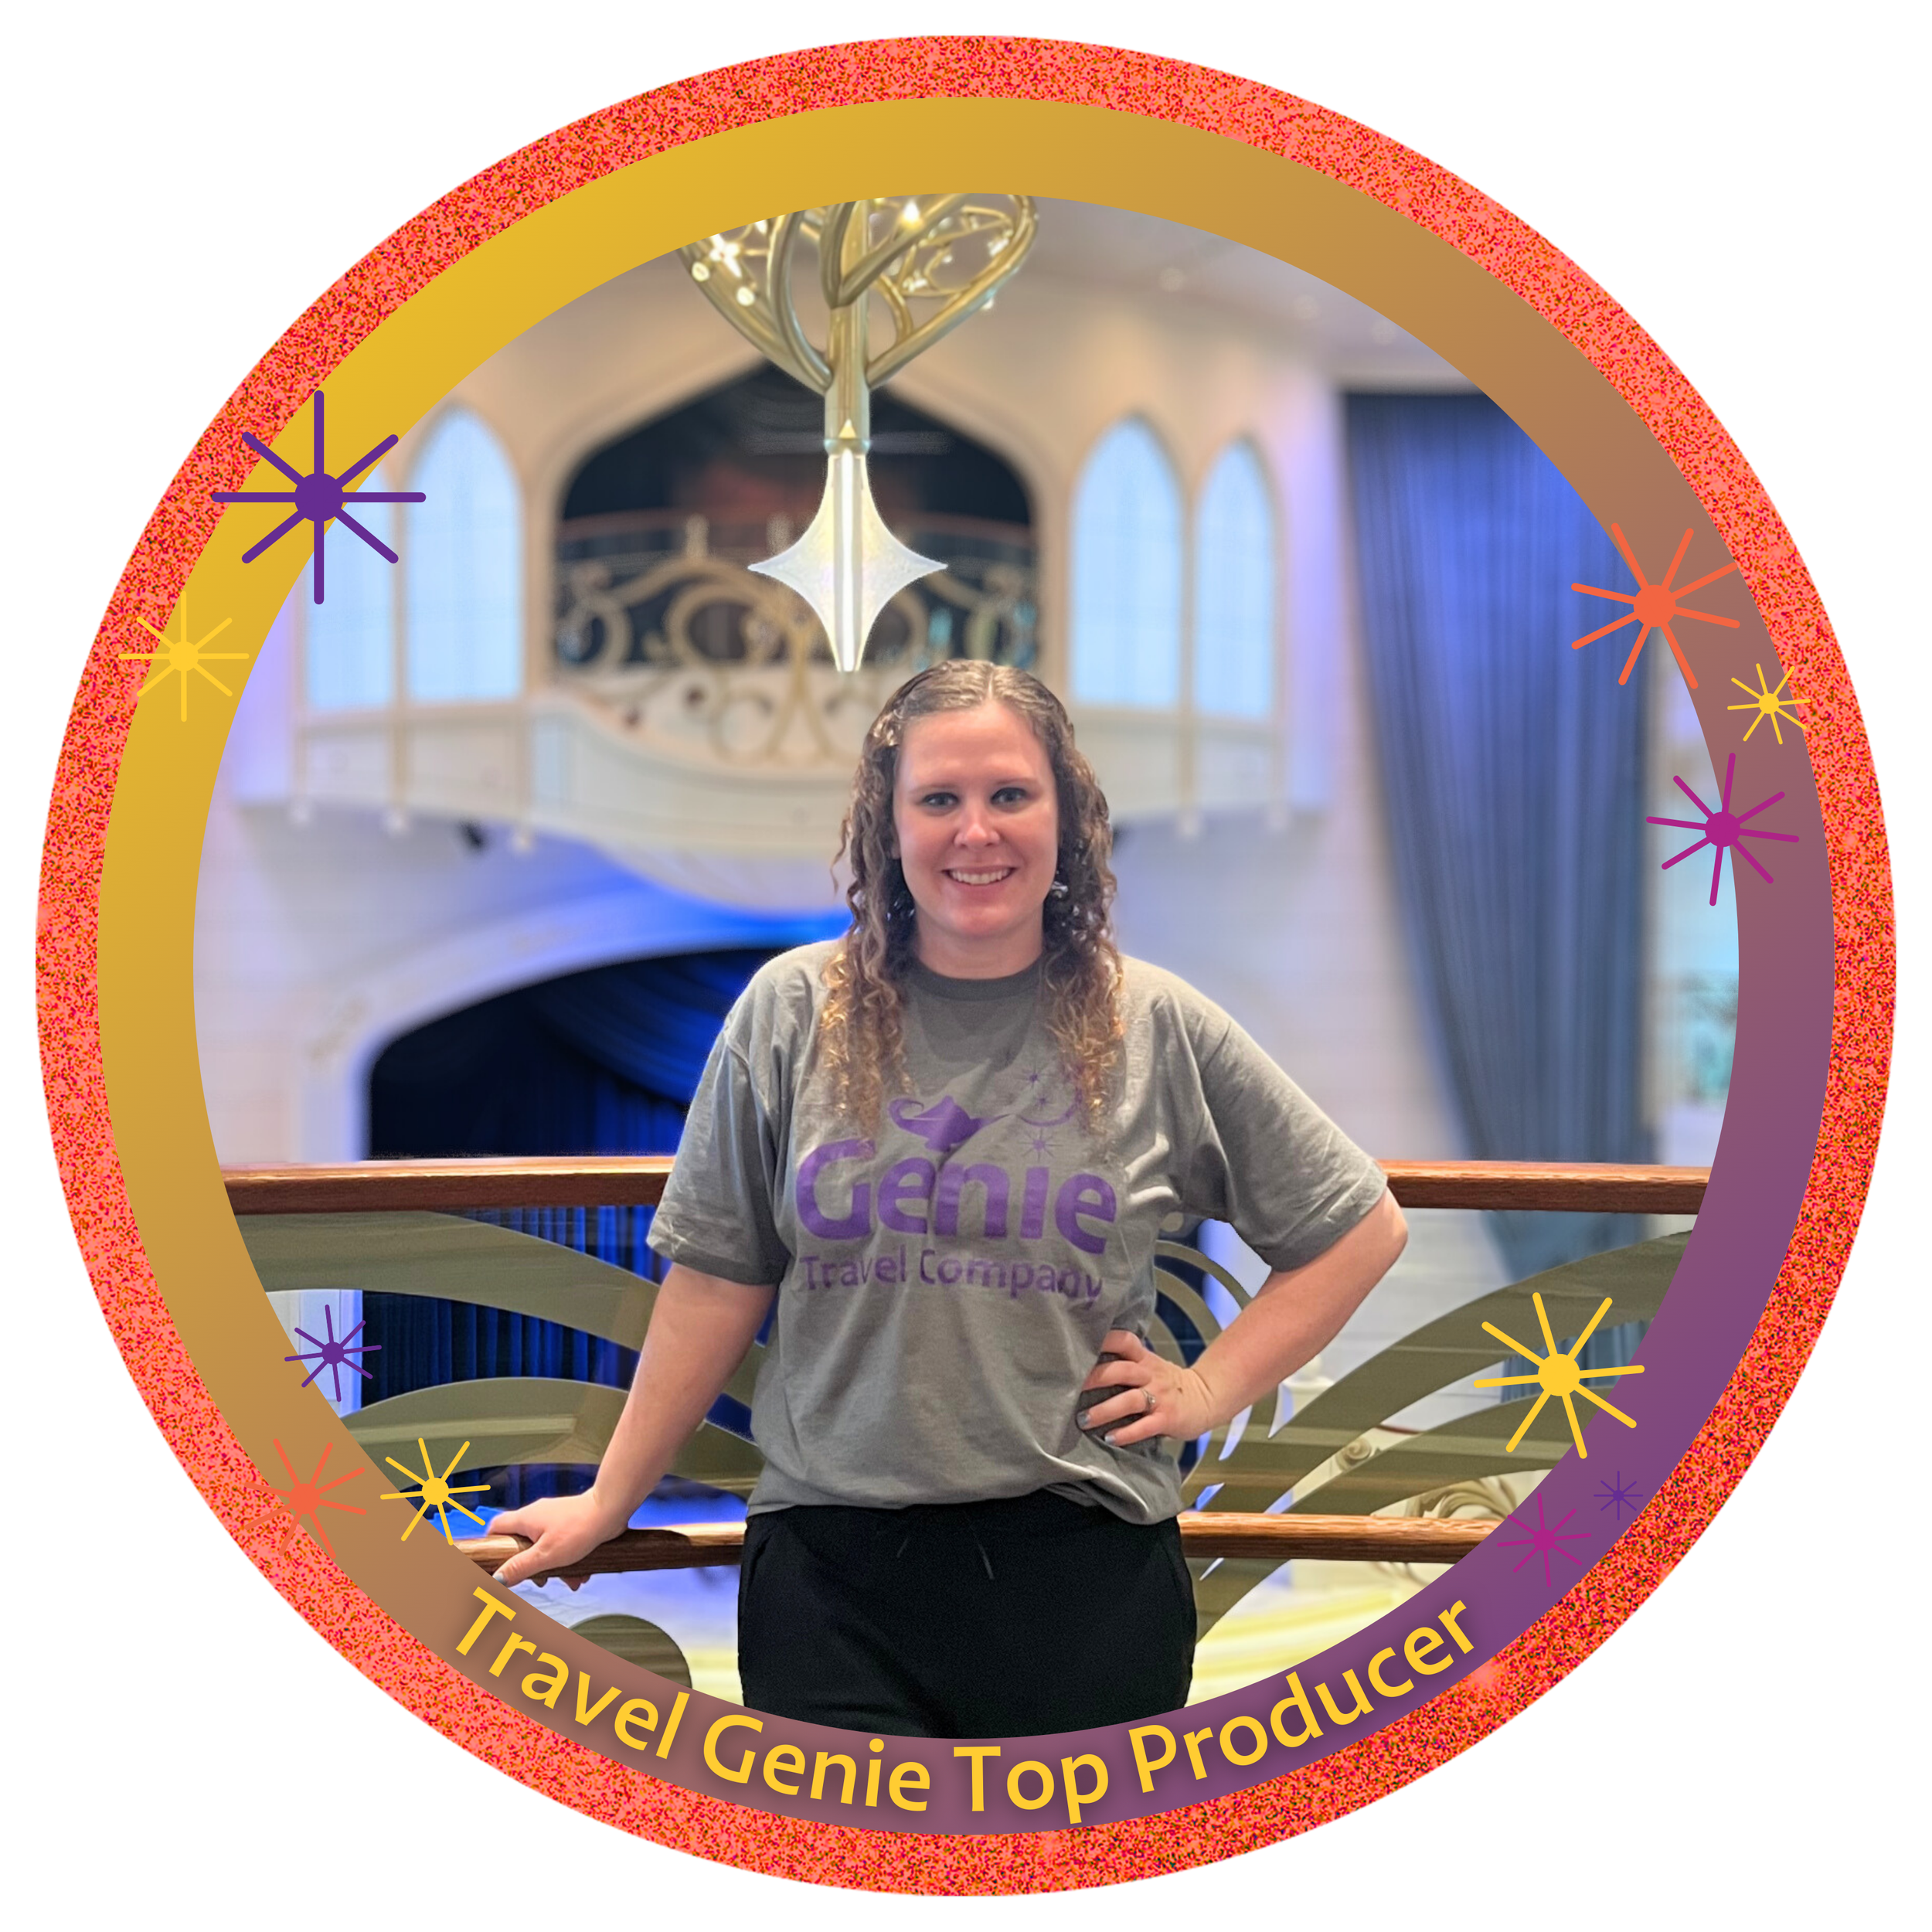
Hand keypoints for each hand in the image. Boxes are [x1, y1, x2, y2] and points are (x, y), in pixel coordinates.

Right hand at [487, 1490, 627, 1588]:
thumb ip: (520, 1567)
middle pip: (521, 1543)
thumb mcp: (546, 1555)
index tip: (496, 1564)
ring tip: (569, 1581)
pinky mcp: (571, 1522)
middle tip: (540, 1580)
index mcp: (525, 1519)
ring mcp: (555, 1517)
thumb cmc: (579, 1529)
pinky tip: (582, 1574)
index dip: (492, 1545)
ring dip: (555, 1566)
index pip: (496, 1527)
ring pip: (545, 1547)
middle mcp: (537, 1515)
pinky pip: (562, 1544)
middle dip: (531, 1565)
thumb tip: (497, 1579)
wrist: (611, 1510)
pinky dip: (569, 1559)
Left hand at [1078, 1331, 1215, 1446]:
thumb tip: (1084, 1368)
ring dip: (1105, 1410)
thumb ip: (1125, 1364)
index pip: (1125, 1341)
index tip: (1080, 1345)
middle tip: (1071, 1389)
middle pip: (1122, 1371)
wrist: (1206, 1398)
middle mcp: (1150, 1375)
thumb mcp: (1149, 1367)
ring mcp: (1160, 1397)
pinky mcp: (1167, 1418)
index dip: (1104, 1340)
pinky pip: (1145, 1426)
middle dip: (1096, 1378)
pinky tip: (1110, 1438)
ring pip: (1130, 1400)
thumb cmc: (1167, 1384)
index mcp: (1144, 1359)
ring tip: (1084, 1420)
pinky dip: (1127, 1433)